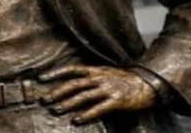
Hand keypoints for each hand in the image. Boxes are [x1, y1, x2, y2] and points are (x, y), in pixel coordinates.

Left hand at [39, 65, 156, 124]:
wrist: (148, 83)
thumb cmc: (126, 79)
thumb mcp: (107, 72)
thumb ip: (92, 76)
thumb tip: (74, 82)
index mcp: (96, 70)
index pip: (72, 69)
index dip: (56, 73)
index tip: (42, 78)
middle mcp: (100, 78)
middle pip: (74, 84)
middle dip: (58, 91)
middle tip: (45, 99)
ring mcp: (108, 89)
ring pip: (84, 96)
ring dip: (68, 103)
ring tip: (57, 109)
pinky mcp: (117, 100)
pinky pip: (99, 108)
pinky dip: (87, 114)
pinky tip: (77, 120)